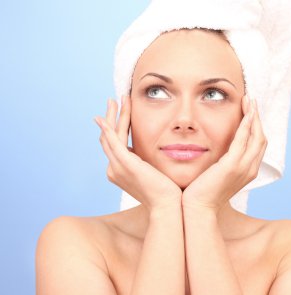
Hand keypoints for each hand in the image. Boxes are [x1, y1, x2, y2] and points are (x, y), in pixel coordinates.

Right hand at [94, 96, 181, 211]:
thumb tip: (153, 155)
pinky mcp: (125, 164)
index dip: (116, 127)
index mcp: (121, 171)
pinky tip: (104, 117)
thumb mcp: (154, 173)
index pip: (115, 144)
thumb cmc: (166, 192)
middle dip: (111, 117)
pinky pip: (114, 141)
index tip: (122, 112)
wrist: (168, 206)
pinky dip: (108, 128)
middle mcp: (114, 169)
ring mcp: (118, 167)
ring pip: (112, 135)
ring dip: (114, 115)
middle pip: (108, 138)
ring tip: (118, 98)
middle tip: (114, 100)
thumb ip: (148, 163)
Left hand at [182, 96, 267, 213]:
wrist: (197, 209)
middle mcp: (250, 169)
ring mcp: (243, 168)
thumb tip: (217, 151)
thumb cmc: (203, 192)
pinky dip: (246, 125)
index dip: (256, 126)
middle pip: (261, 138)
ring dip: (253, 116)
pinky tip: (245, 113)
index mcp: (247, 171)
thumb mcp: (217, 175)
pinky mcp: (232, 166)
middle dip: (257, 117)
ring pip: (256, 136)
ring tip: (249, 100)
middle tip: (251, 100)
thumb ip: (222, 163)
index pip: (257, 145)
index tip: (250, 111)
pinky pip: (243, 140)